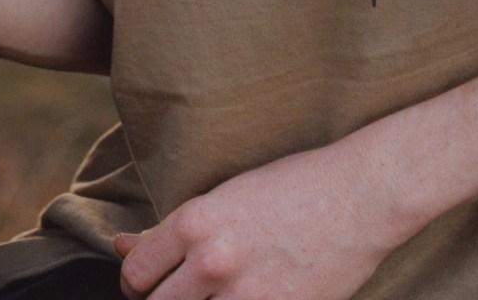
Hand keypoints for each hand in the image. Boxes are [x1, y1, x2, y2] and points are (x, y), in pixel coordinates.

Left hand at [115, 141, 414, 299]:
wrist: (360, 196)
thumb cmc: (290, 188)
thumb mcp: (222, 197)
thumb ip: (169, 230)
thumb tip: (118, 246)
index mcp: (194, 221)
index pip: (134, 274)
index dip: (138, 284)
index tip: (152, 285)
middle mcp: (213, 259)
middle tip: (185, 294)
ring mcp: (247, 294)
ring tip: (215, 295)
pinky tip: (246, 299)